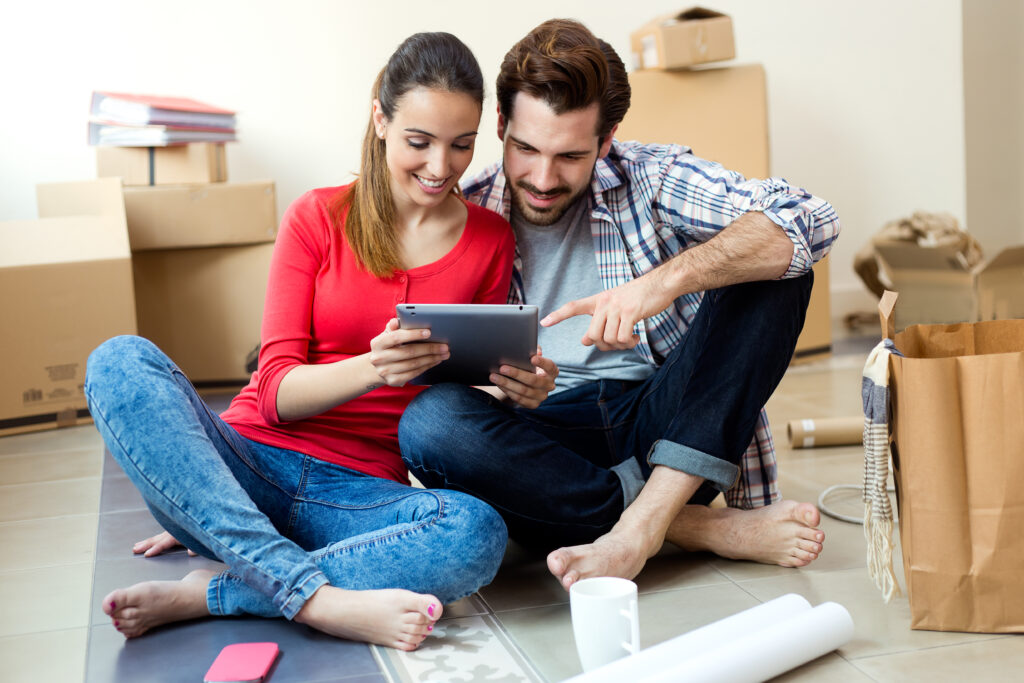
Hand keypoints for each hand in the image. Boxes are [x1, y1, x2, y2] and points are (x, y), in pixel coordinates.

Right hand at [133, 531, 196, 557]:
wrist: (203, 515)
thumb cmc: (202, 528)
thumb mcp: (200, 540)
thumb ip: (195, 547)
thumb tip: (191, 552)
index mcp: (177, 534)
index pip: (164, 543)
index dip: (156, 549)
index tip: (146, 554)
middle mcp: (172, 532)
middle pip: (156, 539)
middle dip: (145, 545)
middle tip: (134, 550)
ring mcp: (172, 531)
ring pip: (156, 537)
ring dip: (146, 542)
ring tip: (136, 546)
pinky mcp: (173, 530)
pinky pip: (160, 536)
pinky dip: (153, 539)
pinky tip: (149, 541)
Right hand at [368, 318, 449, 386]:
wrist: (379, 367)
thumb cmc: (388, 347)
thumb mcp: (387, 335)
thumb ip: (393, 327)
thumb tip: (396, 321)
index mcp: (377, 343)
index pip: (396, 337)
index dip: (413, 334)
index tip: (429, 332)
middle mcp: (379, 358)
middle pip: (408, 352)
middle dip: (429, 348)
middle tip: (444, 346)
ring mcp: (385, 371)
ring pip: (413, 364)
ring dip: (431, 358)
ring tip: (444, 353)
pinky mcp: (393, 381)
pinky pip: (414, 373)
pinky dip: (427, 366)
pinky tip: (435, 361)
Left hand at [490, 348, 557, 408]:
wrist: (528, 384)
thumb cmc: (530, 367)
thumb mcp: (533, 359)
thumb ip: (533, 351)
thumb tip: (532, 348)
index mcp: (552, 372)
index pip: (550, 366)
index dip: (542, 362)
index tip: (532, 358)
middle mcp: (549, 385)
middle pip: (533, 380)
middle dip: (516, 374)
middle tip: (502, 368)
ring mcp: (542, 396)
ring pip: (523, 391)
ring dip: (507, 383)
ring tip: (494, 376)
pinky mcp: (533, 404)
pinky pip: (519, 398)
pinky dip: (507, 391)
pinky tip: (499, 384)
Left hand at [541, 271, 673, 350]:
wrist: (660, 285)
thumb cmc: (638, 298)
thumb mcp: (615, 307)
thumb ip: (599, 322)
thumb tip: (585, 341)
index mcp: (598, 300)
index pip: (573, 306)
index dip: (559, 315)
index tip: (544, 322)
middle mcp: (605, 302)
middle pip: (593, 336)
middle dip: (604, 345)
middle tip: (617, 343)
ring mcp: (617, 307)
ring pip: (609, 339)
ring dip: (620, 345)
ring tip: (630, 338)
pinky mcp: (631, 312)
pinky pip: (623, 338)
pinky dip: (630, 343)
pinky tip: (637, 336)